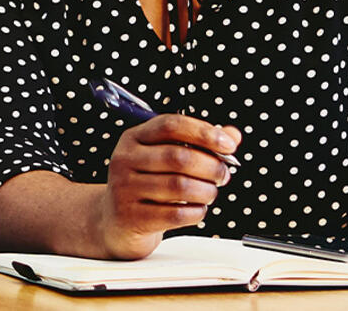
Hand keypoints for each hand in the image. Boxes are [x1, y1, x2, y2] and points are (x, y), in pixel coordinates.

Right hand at [95, 114, 241, 258]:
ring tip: (211, 192)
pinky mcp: (131, 218)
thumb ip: (201, 142)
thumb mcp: (167, 156)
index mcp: (134, 138)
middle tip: (224, 174)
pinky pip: (176, 214)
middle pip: (179, 157)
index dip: (205, 132)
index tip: (228, 144)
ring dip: (207, 190)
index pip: (172, 125)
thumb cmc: (148, 183)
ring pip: (180, 186)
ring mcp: (124, 190)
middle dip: (212, 166)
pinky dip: (197, 211)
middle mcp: (125, 160)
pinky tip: (197, 209)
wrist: (114, 222)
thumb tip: (232, 135)